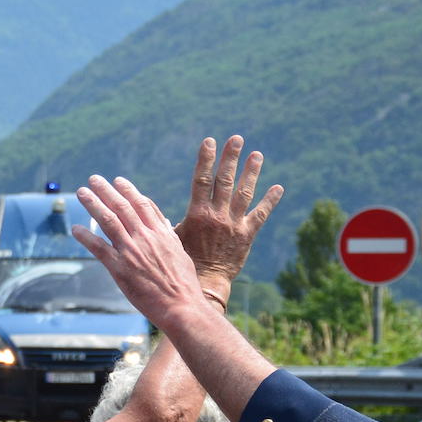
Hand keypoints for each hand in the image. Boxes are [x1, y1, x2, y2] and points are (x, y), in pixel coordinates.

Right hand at [175, 135, 283, 287]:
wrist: (205, 282)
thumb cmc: (183, 261)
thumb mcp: (170, 236)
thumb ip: (162, 217)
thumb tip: (143, 202)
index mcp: (197, 214)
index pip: (202, 179)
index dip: (206, 159)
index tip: (210, 140)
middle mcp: (217, 216)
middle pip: (224, 181)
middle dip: (230, 158)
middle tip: (236, 138)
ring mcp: (234, 225)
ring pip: (244, 193)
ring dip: (251, 172)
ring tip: (257, 155)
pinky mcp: (247, 235)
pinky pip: (261, 215)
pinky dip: (270, 201)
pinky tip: (278, 187)